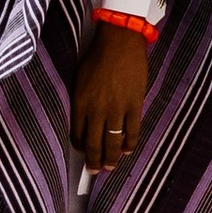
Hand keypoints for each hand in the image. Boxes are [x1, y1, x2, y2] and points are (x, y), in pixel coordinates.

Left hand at [72, 24, 149, 173]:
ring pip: (113, 143)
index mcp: (80, 103)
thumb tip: (82, 119)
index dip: (80, 147)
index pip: (77, 135)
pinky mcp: (134, 106)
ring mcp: (117, 110)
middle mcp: (97, 110)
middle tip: (95, 171)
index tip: (82, 152)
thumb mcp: (78, 78)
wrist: (119, 41)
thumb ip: (80, 100)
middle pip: (94, 144)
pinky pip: (132, 132)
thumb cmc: (96, 56)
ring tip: (110, 166)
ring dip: (111, 158)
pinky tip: (126, 150)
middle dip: (94, 161)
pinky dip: (129, 144)